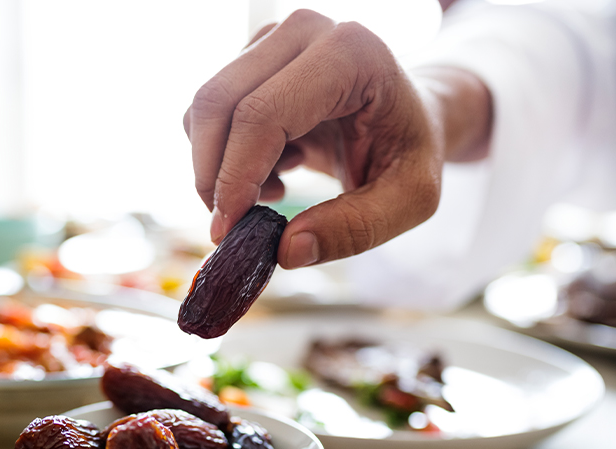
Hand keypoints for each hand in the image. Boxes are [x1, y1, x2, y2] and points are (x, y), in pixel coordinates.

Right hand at [184, 10, 488, 267]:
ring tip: (274, 190)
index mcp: (351, 53)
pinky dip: (224, 155)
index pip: (263, 114)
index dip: (236, 177)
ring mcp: (273, 37)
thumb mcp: (410, 200)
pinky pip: (208, 113)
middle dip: (212, 176)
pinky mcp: (250, 55)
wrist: (407, 116)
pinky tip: (272, 168)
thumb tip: (286, 251)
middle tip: (232, 226)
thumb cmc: (410, 151)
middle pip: (218, 104)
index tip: (227, 231)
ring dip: (219, 167)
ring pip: (204, 109)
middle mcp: (305, 30)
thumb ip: (355, 228)